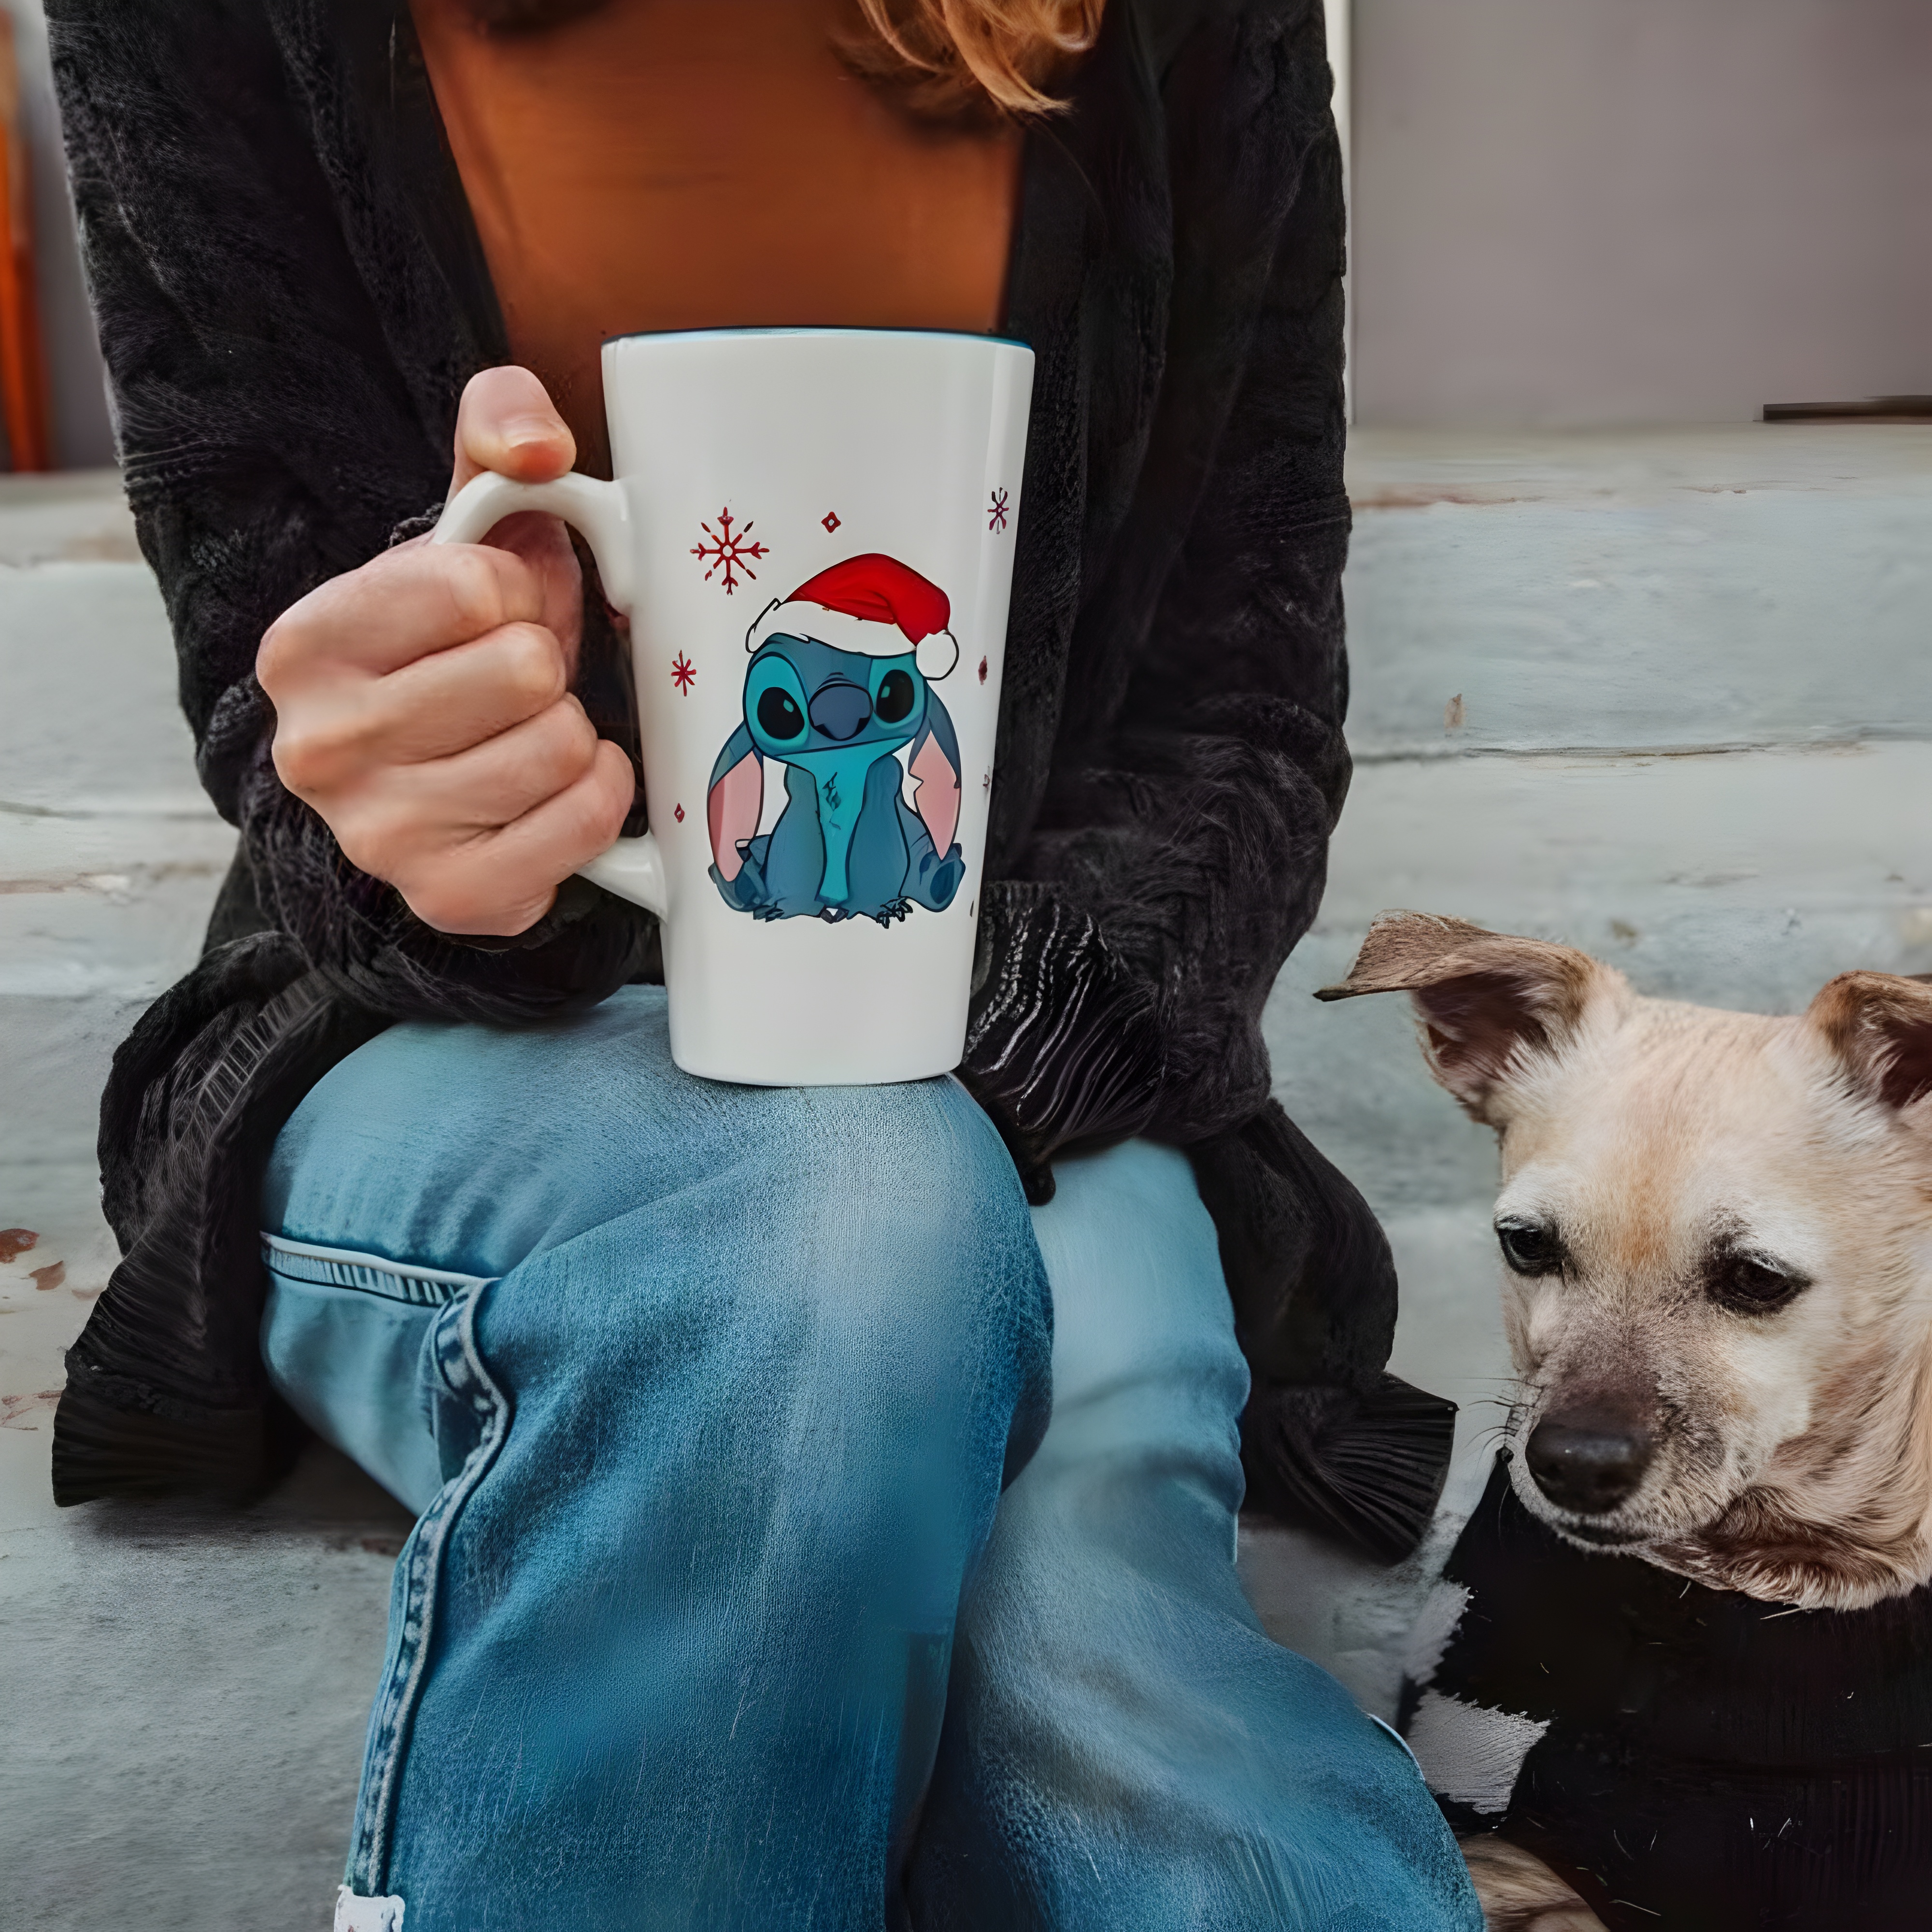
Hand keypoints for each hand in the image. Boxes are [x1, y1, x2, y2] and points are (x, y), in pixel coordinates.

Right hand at [257, 366, 633, 935]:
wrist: (442, 771)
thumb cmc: (461, 637)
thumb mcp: (470, 511)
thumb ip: (499, 423)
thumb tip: (541, 450)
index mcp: (304, 645)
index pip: (471, 587)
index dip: (515, 591)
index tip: (491, 614)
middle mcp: (320, 749)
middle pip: (523, 672)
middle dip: (545, 665)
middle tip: (518, 682)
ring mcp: (382, 837)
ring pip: (559, 747)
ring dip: (571, 730)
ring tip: (529, 731)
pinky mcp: (455, 897)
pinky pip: (585, 824)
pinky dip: (598, 797)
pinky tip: (558, 787)